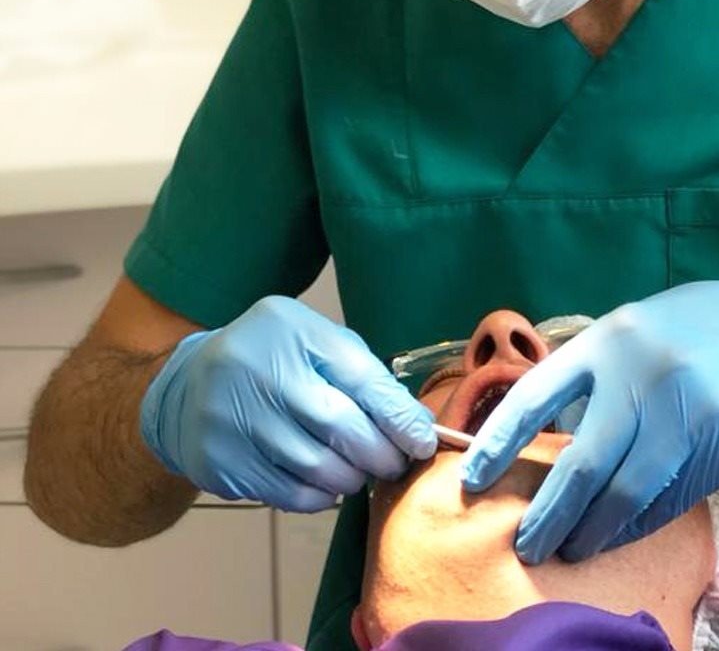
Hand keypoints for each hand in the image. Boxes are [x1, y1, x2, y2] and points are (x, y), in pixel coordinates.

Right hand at [140, 296, 435, 510]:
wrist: (187, 386)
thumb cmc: (275, 361)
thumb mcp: (316, 344)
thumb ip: (363, 374)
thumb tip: (415, 425)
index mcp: (290, 329)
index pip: (359, 376)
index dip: (398, 416)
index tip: (423, 442)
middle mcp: (256, 368)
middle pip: (339, 425)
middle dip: (380, 453)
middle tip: (396, 463)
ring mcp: (231, 417)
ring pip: (315, 466)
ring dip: (352, 477)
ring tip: (361, 472)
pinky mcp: (218, 460)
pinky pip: (287, 492)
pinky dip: (320, 495)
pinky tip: (328, 485)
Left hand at [459, 277, 718, 563]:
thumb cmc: (688, 331)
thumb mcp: (631, 331)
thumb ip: (591, 378)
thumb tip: (545, 449)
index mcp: (609, 339)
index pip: (538, 395)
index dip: (499, 442)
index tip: (471, 481)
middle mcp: (647, 373)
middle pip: (584, 464)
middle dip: (549, 515)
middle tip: (528, 546)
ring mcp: (692, 411)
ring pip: (629, 493)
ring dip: (595, 531)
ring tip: (573, 549)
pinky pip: (674, 498)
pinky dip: (642, 522)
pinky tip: (623, 531)